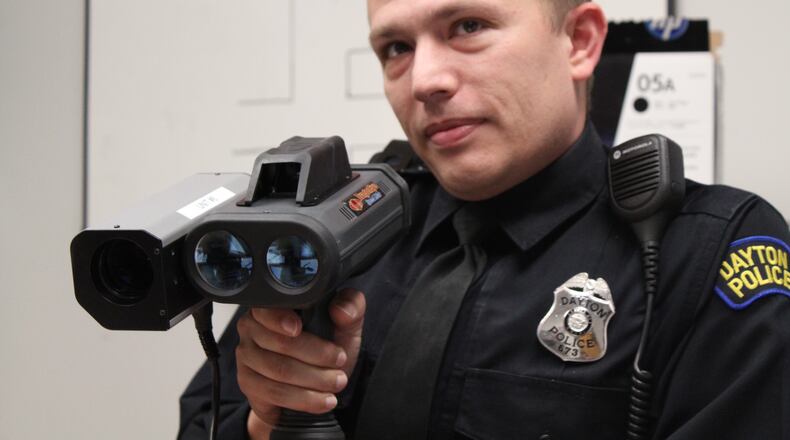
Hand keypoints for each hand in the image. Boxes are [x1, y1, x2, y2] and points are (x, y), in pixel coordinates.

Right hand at [236, 288, 365, 438]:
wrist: (313, 384)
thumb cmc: (325, 348)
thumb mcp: (344, 326)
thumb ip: (351, 307)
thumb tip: (341, 308)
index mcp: (271, 307)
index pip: (267, 310)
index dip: (281, 319)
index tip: (298, 328)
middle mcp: (251, 328)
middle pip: (280, 343)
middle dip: (316, 355)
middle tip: (340, 362)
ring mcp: (246, 356)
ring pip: (280, 370)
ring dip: (314, 379)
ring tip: (338, 382)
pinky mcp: (248, 383)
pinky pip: (275, 392)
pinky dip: (304, 399)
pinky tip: (323, 400)